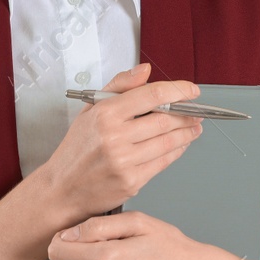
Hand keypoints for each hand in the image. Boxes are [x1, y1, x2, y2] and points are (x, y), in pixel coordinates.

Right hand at [39, 63, 204, 221]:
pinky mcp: (131, 181)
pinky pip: (163, 162)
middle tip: (197, 112)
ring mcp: (123, 161)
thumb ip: (118, 86)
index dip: (178, 90)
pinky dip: (177, 151)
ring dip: (187, 133)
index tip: (192, 90)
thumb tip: (144, 70)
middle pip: (165, 119)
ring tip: (194, 127)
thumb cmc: (76, 150)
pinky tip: (181, 145)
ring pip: (168, 142)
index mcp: (105, 113)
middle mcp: (114, 137)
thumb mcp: (90, 110)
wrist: (62, 189)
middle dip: (187, 114)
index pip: (151, 95)